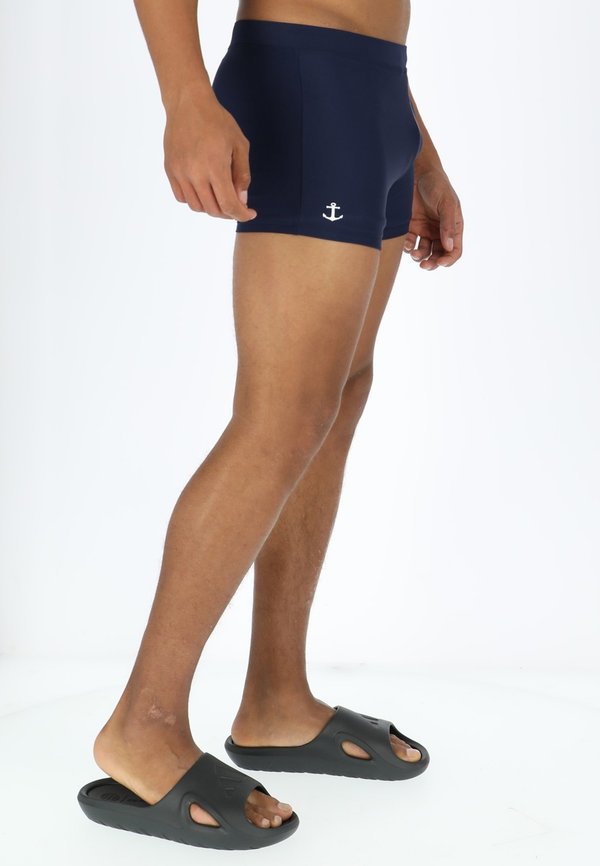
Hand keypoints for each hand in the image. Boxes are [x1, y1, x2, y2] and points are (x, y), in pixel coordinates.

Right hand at [163, 90, 256, 220]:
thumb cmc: (217, 121)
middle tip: (236, 205)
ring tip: (219, 196)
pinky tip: (203, 190)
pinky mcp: (170, 170)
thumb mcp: (240, 145)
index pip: (228, 204)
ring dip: (211, 207)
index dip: (241, 214)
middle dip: (228, 212)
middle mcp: (194, 173)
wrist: (188, 103)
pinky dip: (195, 200)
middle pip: (212, 210)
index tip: (250, 213)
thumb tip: (241, 199)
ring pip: (196, 206)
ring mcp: (179, 173)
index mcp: (214, 167)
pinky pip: (182, 197)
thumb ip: (242, 174)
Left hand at [404, 168, 462, 268]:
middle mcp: (440, 232)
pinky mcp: (411, 227)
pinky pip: (410, 243)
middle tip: (424, 265)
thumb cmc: (437, 185)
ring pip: (424, 252)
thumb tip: (448, 246)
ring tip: (415, 254)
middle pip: (438, 255)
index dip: (448, 260)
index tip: (439, 262)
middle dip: (432, 263)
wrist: (417, 172)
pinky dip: (408, 247)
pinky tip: (407, 244)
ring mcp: (425, 230)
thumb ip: (448, 225)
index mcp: (453, 227)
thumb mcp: (446, 203)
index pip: (454, 250)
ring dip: (419, 257)